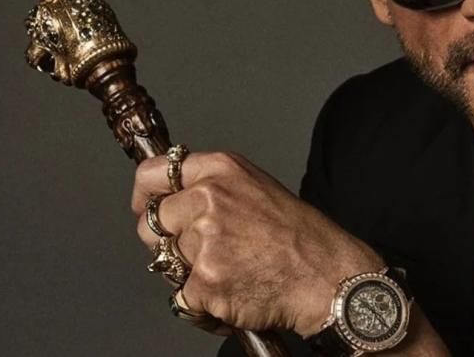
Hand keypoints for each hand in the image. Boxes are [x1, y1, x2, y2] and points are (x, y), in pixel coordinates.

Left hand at [131, 151, 383, 335]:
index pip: (152, 173)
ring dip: (190, 273)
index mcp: (221, 170)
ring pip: (166, 263)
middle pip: (150, 222)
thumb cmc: (301, 236)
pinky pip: (182, 298)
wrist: (328, 276)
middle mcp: (209, 199)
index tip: (147, 206)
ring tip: (232, 272)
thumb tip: (175, 198)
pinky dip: (203, 304)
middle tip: (201, 251)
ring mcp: (205, 241)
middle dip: (166, 240)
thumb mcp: (258, 187)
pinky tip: (235, 294)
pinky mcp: (205, 282)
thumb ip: (214, 187)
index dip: (145, 195)